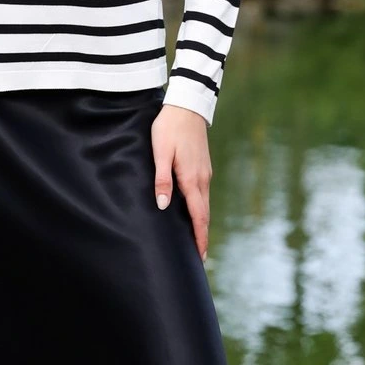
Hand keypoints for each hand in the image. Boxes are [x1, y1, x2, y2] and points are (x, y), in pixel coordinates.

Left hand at [150, 103, 211, 259]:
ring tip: (196, 240)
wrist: (186, 105)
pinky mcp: (202, 167)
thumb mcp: (160, 153)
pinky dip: (200, 209)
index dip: (199, 237)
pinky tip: (194, 213)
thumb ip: (162, 180)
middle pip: (204, 214)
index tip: (200, 257)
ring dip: (201, 223)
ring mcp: (205, 173)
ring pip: (204, 204)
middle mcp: (202, 179)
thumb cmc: (168, 128)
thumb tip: (163, 206)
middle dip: (202, 236)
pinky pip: (203, 194)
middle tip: (199, 258)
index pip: (198, 216)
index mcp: (191, 179)